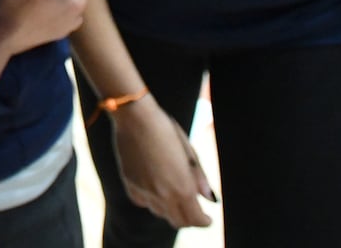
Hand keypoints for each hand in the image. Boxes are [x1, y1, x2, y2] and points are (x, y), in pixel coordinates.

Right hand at [0, 0, 84, 53]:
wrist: (1, 37)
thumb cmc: (18, 5)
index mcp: (78, 1)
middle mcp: (78, 16)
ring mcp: (66, 28)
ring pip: (59, 0)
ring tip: (30, 1)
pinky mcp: (53, 35)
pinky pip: (53, 13)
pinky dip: (45, 10)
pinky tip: (31, 13)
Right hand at [112, 95, 214, 228]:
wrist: (135, 118)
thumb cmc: (165, 129)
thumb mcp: (189, 152)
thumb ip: (200, 179)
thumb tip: (211, 199)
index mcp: (182, 186)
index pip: (196, 219)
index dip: (204, 222)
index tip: (207, 218)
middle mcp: (163, 194)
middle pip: (179, 222)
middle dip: (189, 220)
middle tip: (194, 211)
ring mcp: (144, 191)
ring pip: (161, 214)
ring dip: (171, 209)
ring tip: (175, 194)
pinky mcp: (130, 185)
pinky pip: (144, 203)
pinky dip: (152, 200)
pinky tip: (155, 186)